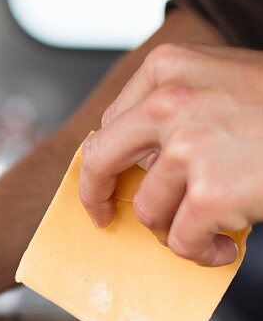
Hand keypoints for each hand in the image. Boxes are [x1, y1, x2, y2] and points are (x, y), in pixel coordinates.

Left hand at [79, 43, 262, 265]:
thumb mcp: (225, 79)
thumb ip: (179, 104)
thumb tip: (140, 157)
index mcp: (167, 68)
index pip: (111, 122)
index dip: (106, 158)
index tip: (106, 180)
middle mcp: (169, 102)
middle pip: (100, 160)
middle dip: (95, 195)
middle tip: (105, 218)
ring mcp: (188, 147)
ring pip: (148, 210)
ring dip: (174, 229)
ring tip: (209, 229)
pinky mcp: (212, 192)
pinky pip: (182, 239)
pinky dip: (200, 252)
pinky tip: (223, 248)